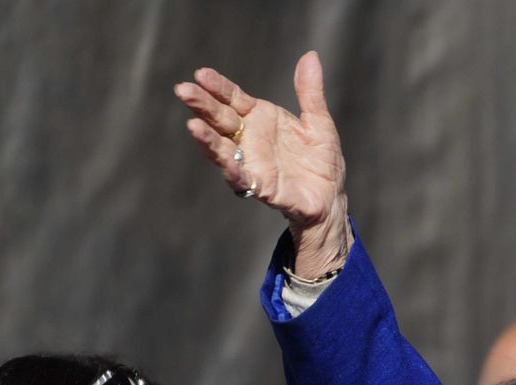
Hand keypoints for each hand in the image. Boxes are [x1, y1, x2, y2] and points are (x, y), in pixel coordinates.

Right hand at [175, 51, 351, 277]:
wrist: (331, 197)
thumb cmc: (321, 160)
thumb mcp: (318, 121)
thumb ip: (310, 92)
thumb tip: (310, 56)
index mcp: (261, 119)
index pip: (233, 99)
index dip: (218, 87)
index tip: (201, 74)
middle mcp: (249, 140)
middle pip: (220, 120)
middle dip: (202, 106)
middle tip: (184, 90)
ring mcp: (251, 163)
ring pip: (223, 150)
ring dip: (207, 139)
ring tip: (193, 126)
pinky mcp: (260, 187)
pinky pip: (241, 179)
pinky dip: (232, 171)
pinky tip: (225, 163)